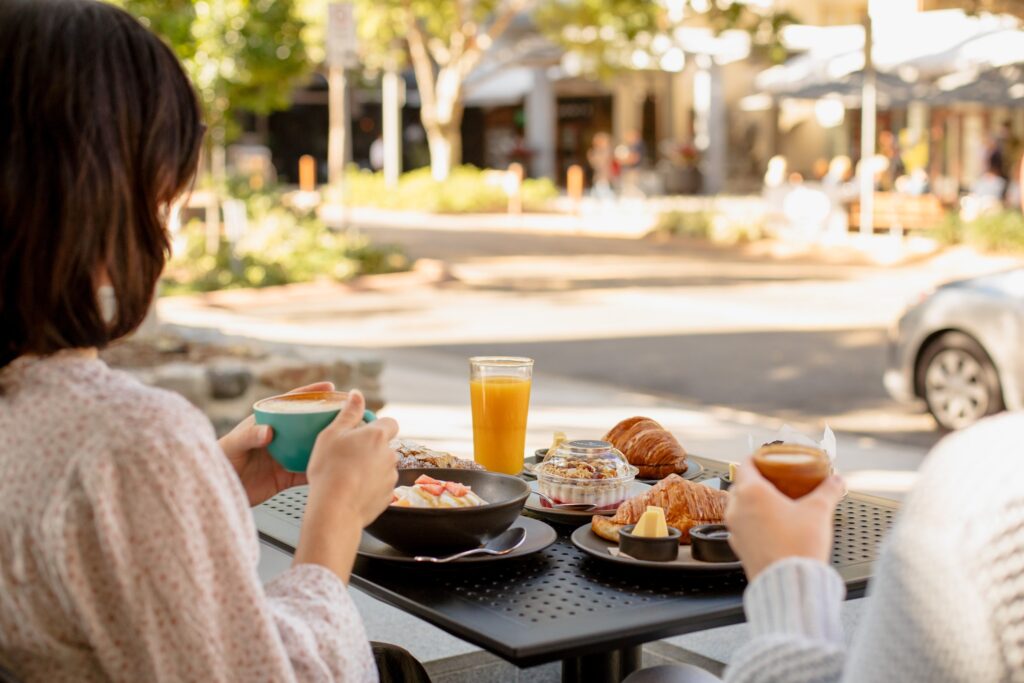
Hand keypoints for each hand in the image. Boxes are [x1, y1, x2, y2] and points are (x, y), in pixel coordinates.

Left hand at [219, 381, 332, 506]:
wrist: (216, 489)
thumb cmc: (219, 459)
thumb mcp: (233, 444)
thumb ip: (250, 435)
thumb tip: (268, 432)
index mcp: (268, 422)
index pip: (292, 402)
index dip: (311, 393)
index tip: (329, 387)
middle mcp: (280, 437)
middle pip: (307, 424)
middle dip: (326, 417)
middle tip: (346, 414)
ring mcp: (284, 456)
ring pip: (311, 447)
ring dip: (326, 444)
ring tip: (343, 441)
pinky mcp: (285, 477)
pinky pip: (305, 472)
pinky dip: (318, 470)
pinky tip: (330, 469)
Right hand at [306, 390, 399, 527]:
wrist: (335, 509)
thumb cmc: (329, 470)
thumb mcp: (331, 435)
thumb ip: (348, 413)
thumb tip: (357, 395)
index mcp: (377, 436)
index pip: (389, 423)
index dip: (378, 426)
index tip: (362, 432)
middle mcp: (389, 455)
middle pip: (384, 446)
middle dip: (371, 450)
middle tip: (348, 456)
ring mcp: (390, 477)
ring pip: (383, 467)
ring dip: (371, 469)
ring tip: (348, 476)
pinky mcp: (388, 496)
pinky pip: (380, 486)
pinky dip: (370, 487)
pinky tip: (352, 491)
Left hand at [724, 459, 844, 580]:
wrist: (791, 585)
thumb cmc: (798, 548)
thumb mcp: (819, 511)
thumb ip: (828, 491)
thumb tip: (837, 480)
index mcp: (751, 492)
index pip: (746, 464)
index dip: (758, 458)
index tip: (770, 459)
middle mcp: (737, 509)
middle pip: (741, 484)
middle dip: (758, 481)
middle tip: (777, 481)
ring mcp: (735, 529)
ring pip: (740, 506)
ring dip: (754, 502)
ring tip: (777, 504)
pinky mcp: (738, 547)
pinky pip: (743, 527)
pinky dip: (754, 522)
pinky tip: (773, 527)